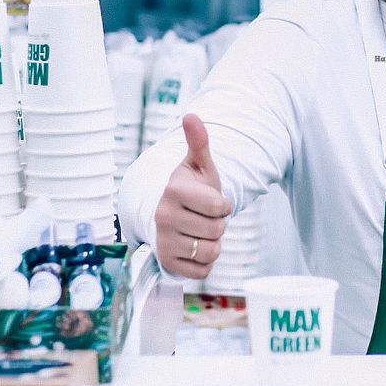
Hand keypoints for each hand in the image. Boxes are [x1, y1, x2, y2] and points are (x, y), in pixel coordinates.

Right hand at [154, 114, 232, 277]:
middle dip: (218, 224)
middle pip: (218, 230)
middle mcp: (163, 216)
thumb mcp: (199, 165)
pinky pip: (202, 270)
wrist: (168, 213)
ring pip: (211, 251)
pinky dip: (204, 262)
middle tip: (203, 216)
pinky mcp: (166, 263)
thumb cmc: (190, 188)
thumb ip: (198, 142)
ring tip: (199, 230)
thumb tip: (191, 116)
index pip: (220, 206)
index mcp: (173, 190)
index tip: (211, 200)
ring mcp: (162, 241)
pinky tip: (194, 247)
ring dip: (212, 243)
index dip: (223, 204)